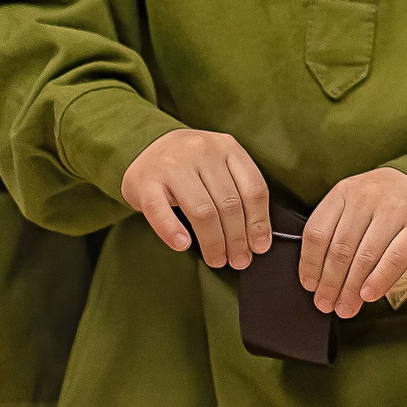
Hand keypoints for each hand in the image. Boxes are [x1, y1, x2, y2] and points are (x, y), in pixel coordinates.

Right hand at [120, 127, 270, 268]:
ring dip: (213, 242)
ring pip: (202, 211)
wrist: (146, 146)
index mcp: (227, 147)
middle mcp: (202, 151)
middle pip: (229, 203)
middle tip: (239, 260)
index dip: (259, 222)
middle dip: (237, 239)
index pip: (253, 188)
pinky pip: (161, 212)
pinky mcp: (146, 182)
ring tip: (217, 259)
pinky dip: (173, 231)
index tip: (260, 246)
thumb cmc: (191, 164)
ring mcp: (172, 166)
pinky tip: (183, 245)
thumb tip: (257, 237)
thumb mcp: (219, 164)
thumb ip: (238, 190)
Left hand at [301, 167, 406, 316]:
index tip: (310, 286)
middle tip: (327, 304)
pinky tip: (368, 294)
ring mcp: (395, 209)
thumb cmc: (379, 207)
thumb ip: (334, 235)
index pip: (317, 232)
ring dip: (352, 288)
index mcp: (344, 192)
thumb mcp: (352, 208)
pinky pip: (395, 259)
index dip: (310, 265)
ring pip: (365, 256)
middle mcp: (367, 196)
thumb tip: (319, 283)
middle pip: (340, 248)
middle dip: (330, 284)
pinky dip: (379, 280)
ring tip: (346, 306)